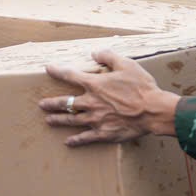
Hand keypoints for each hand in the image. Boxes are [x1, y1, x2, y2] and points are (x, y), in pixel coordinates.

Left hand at [38, 49, 178, 146]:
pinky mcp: (104, 133)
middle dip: (51, 103)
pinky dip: (75, 140)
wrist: (153, 111)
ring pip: (71, 120)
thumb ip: (108, 56)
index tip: (48, 68)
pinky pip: (85, 138)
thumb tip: (94, 53)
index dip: (57, 71)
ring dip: (58, 120)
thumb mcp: (126, 64)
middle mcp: (91, 103)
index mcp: (95, 85)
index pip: (70, 76)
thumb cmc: (141, 87)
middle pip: (65, 103)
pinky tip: (68, 142)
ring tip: (48, 120)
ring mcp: (96, 120)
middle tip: (41, 104)